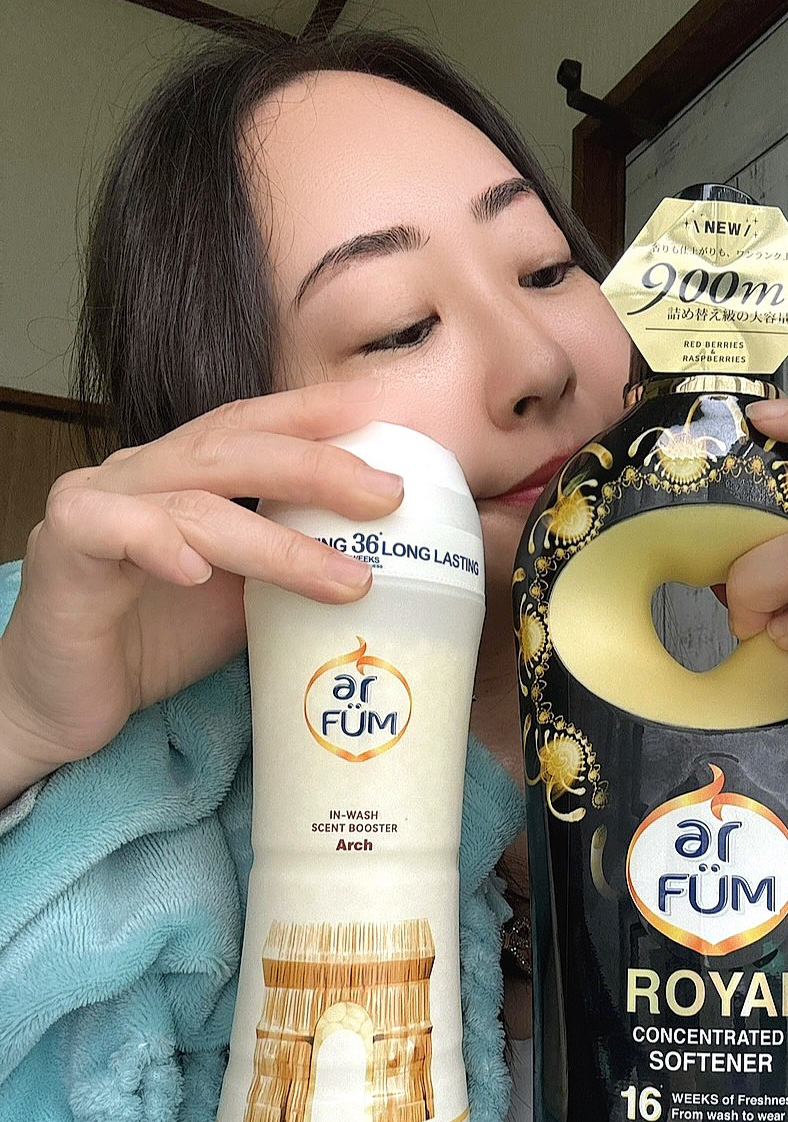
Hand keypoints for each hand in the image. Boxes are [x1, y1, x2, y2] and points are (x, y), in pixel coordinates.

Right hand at [0, 378, 402, 793]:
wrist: (65, 705)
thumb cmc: (152, 644)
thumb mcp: (243, 600)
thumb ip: (290, 567)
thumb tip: (382, 562)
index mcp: (180, 474)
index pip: (252, 426)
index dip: (317, 416)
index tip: (389, 421)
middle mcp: (138, 474)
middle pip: (233, 447)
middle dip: (318, 465)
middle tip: (388, 494)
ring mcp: (96, 505)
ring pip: (195, 501)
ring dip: (279, 541)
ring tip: (348, 577)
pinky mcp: (62, 551)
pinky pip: (115, 531)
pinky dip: (162, 544)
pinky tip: (201, 572)